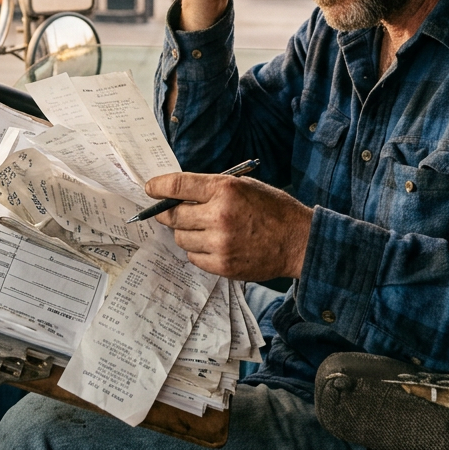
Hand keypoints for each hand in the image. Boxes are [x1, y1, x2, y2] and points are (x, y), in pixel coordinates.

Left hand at [146, 173, 311, 280]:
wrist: (299, 242)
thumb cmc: (273, 209)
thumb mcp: (245, 186)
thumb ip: (213, 188)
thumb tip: (180, 192)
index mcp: (225, 189)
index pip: (179, 185)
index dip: (158, 186)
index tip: (149, 188)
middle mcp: (219, 215)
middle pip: (173, 215)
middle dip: (166, 212)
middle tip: (166, 211)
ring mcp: (220, 243)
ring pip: (181, 237)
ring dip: (184, 232)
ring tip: (200, 228)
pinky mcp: (222, 265)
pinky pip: (193, 257)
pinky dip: (196, 250)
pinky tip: (211, 244)